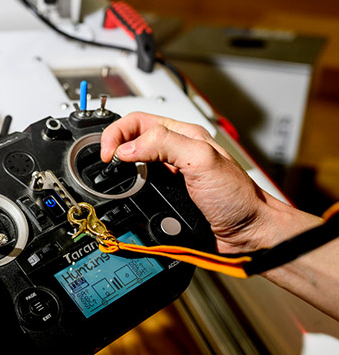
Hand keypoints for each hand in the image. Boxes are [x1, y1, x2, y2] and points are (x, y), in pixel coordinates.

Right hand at [99, 112, 320, 252]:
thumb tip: (127, 149)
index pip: (136, 121)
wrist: (247, 233)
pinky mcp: (165, 196)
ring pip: (131, 166)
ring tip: (116, 180)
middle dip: (113, 149)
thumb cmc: (237, 197)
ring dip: (120, 173)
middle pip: (130, 141)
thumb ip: (163, 145)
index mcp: (182, 134)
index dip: (116, 134)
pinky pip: (137, 190)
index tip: (109, 154)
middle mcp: (173, 152)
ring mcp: (168, 175)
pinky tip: (130, 197)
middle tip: (107, 165)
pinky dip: (128, 193)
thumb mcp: (201, 160)